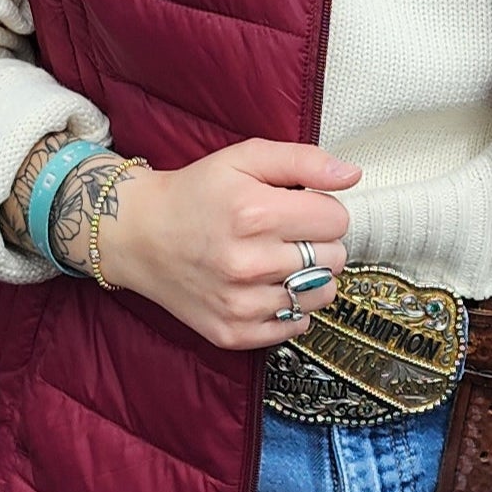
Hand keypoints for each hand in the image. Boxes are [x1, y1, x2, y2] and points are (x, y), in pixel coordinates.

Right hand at [93, 138, 360, 350]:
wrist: (138, 235)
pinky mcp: (233, 333)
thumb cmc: (196, 193)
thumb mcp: (244, 159)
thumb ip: (303, 161)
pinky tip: (264, 287)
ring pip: (321, 295)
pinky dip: (289, 308)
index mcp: (254, 214)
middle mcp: (248, 263)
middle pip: (334, 258)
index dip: (321, 209)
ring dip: (308, 277)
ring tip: (276, 261)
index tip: (297, 208)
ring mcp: (240, 304)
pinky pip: (296, 326)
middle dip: (317, 242)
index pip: (337, 220)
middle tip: (284, 234)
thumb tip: (352, 175)